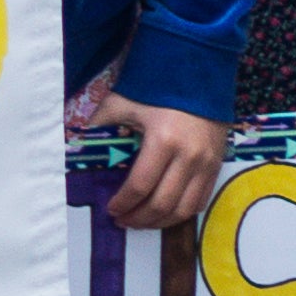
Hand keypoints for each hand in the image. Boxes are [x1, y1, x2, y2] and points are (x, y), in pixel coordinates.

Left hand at [75, 85, 229, 230]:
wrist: (199, 74)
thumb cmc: (157, 88)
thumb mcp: (123, 102)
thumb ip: (101, 125)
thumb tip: (78, 145)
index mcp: (163, 141)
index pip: (141, 186)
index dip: (124, 203)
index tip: (111, 209)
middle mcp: (189, 156)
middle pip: (164, 204)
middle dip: (140, 218)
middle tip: (123, 220)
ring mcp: (207, 163)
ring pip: (185, 208)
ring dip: (161, 221)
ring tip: (142, 221)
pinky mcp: (218, 164)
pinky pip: (201, 199)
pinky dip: (182, 212)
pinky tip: (165, 212)